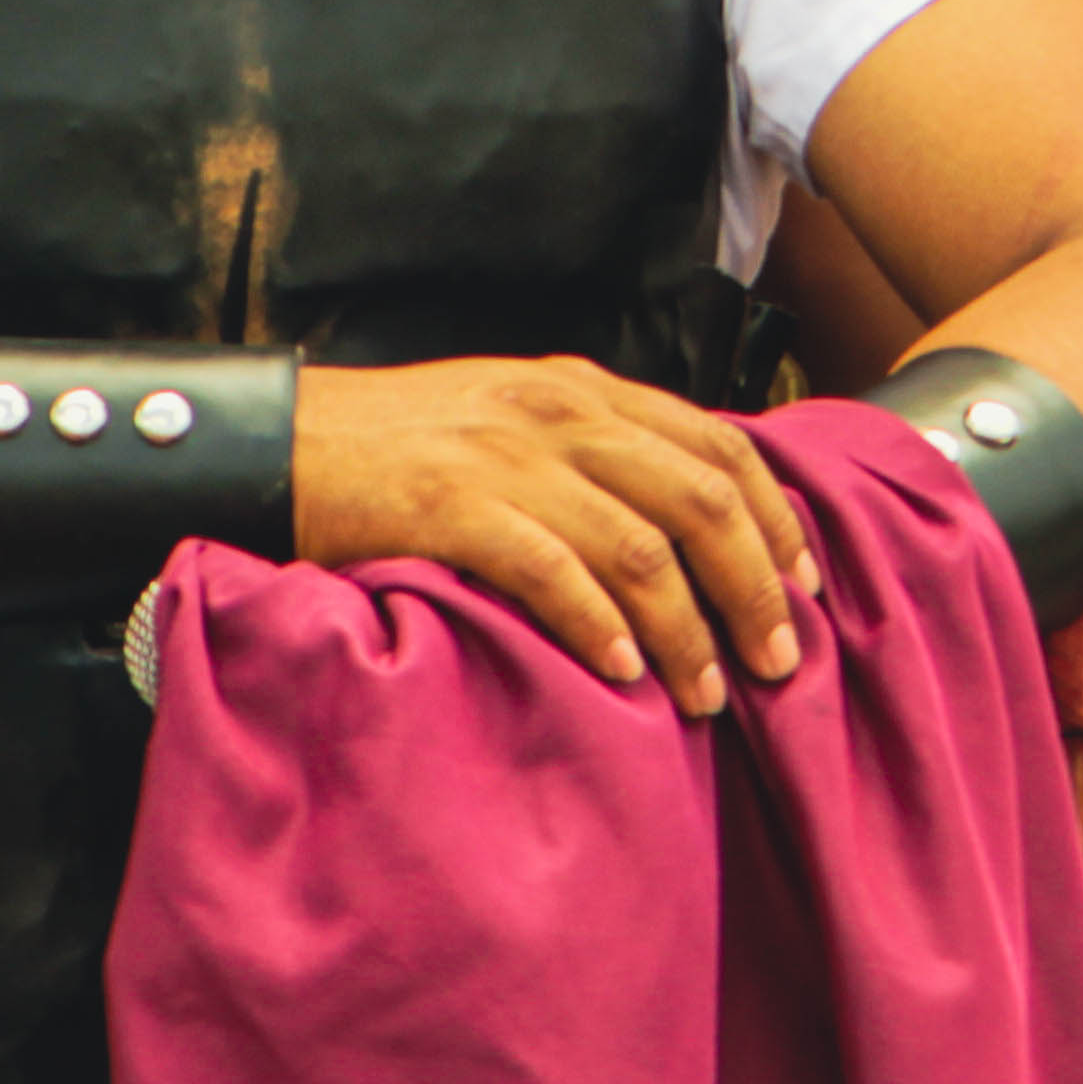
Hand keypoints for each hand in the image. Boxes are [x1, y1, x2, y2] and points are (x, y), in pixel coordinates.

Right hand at [288, 356, 816, 710]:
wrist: (277, 441)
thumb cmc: (400, 446)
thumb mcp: (513, 419)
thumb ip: (593, 454)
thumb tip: (684, 527)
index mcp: (582, 391)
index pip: (719, 447)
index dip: (776, 522)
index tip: (805, 588)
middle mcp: (558, 413)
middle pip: (700, 500)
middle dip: (754, 588)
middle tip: (777, 660)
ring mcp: (506, 457)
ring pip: (640, 547)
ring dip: (686, 631)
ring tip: (706, 692)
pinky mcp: (450, 506)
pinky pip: (552, 571)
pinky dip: (599, 628)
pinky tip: (623, 675)